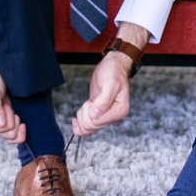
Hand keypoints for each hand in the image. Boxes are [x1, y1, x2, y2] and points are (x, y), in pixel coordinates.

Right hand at [0, 32, 24, 144]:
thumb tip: (0, 123)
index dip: (4, 113)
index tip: (1, 103)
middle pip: (5, 131)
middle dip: (10, 116)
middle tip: (5, 104)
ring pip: (10, 136)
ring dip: (15, 121)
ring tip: (9, 108)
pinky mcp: (0, 129)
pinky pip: (12, 140)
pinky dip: (19, 133)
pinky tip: (21, 125)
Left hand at [71, 22, 148, 136]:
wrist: (113, 66)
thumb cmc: (114, 72)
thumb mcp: (109, 83)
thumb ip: (103, 101)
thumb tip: (95, 115)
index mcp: (119, 111)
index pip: (97, 122)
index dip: (89, 112)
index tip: (92, 101)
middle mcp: (114, 117)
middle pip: (91, 127)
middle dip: (84, 113)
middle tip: (89, 101)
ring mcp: (106, 116)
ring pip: (87, 129)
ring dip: (82, 116)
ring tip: (87, 103)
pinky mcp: (99, 115)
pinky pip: (88, 127)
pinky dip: (80, 124)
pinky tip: (76, 119)